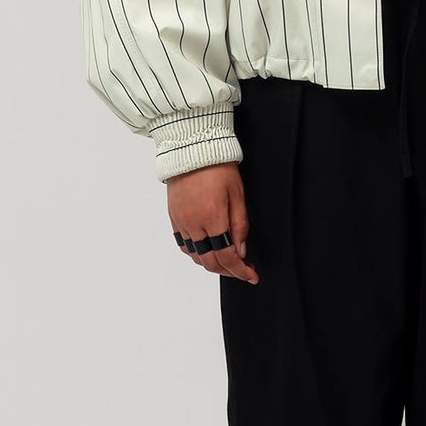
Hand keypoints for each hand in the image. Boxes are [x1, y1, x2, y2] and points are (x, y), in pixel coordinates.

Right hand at [167, 163, 258, 282]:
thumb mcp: (238, 194)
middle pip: (210, 261)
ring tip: (228, 262)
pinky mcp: (173, 218)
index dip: (241, 271)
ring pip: (195, 256)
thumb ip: (240, 225)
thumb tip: (241, 251)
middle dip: (228, 271)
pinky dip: (196, 253)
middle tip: (243, 271)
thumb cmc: (218, 167)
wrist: (192, 149)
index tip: (251, 275)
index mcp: (212, 218)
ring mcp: (181, 222)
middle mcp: (193, 224)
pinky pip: (184, 244)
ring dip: (212, 264)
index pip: (227, 256)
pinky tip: (207, 251)